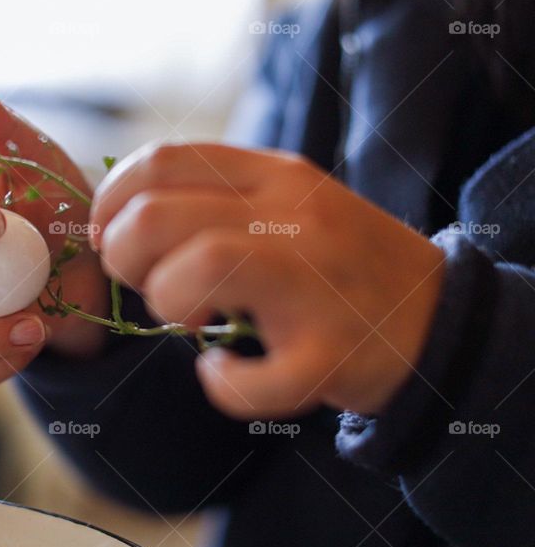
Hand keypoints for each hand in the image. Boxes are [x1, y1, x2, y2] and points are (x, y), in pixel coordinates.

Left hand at [90, 142, 445, 416]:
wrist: (437, 316)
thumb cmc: (335, 262)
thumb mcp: (283, 203)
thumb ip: (212, 198)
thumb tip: (116, 217)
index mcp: (273, 175)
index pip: (160, 161)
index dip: (111, 203)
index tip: (110, 237)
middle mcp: (293, 216)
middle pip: (157, 216)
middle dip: (125, 259)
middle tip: (148, 284)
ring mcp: (315, 282)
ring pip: (196, 271)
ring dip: (168, 305)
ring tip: (190, 321)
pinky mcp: (331, 352)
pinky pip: (249, 377)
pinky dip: (222, 384)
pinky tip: (225, 374)